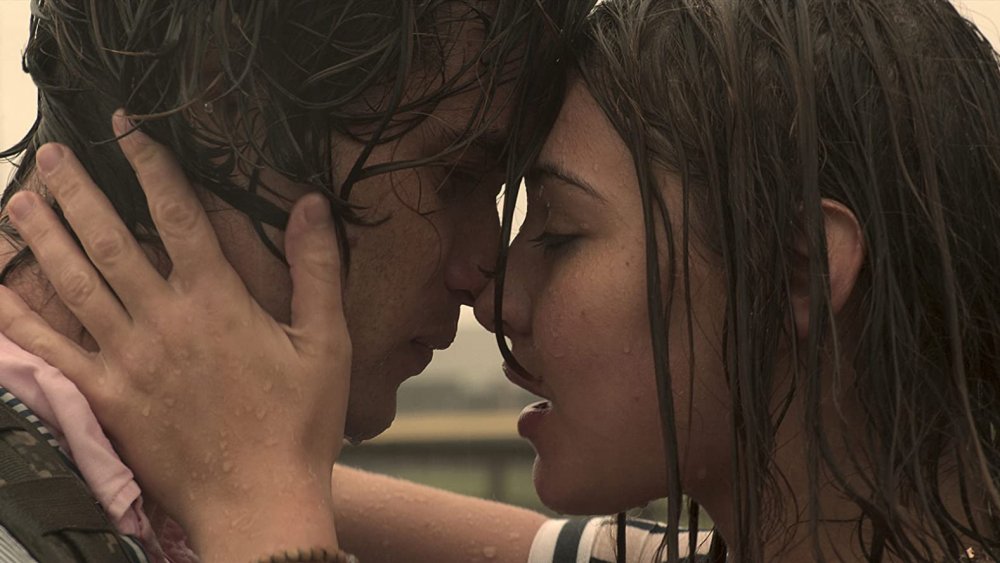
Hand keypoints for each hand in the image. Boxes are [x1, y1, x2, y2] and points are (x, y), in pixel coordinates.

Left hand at [0, 112, 349, 559]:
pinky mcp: (105, 396)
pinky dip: (18, 319)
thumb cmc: (299, 423)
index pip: (177, 216)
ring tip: (20, 199)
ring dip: (43, 237)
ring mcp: (127, 359)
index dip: (151, 166)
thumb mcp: (326, 342)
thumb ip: (316, 269)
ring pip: (74, 283)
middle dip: (79, 191)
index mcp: (217, 302)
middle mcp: (163, 320)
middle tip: (54, 154)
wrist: (258, 498)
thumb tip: (311, 204)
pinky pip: (51, 350)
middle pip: (110, 240)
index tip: (129, 130)